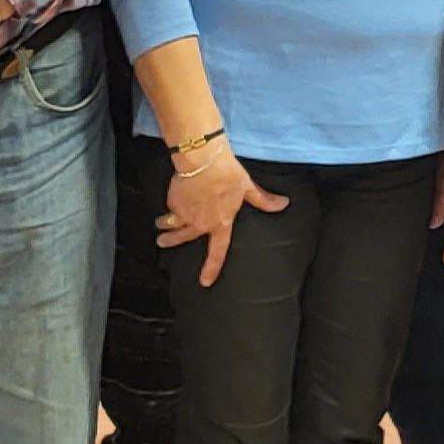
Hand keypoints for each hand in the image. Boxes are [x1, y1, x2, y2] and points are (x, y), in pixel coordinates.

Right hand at [155, 141, 287, 283]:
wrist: (204, 161)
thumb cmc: (228, 174)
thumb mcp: (248, 187)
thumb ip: (263, 200)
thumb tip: (283, 203)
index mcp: (221, 224)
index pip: (218, 252)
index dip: (211, 268)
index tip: (205, 282)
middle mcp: (201, 224)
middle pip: (183, 238)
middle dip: (171, 241)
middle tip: (162, 242)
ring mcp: (185, 215)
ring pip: (171, 225)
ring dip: (164, 226)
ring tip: (159, 226)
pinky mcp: (174, 203)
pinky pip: (172, 207)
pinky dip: (172, 203)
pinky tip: (173, 196)